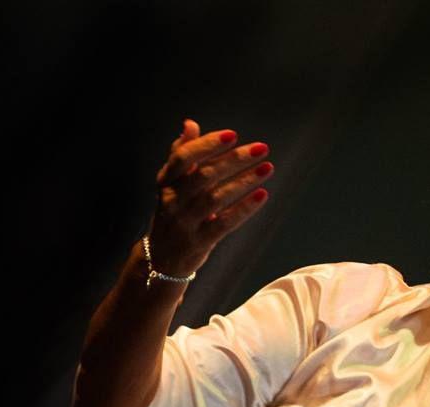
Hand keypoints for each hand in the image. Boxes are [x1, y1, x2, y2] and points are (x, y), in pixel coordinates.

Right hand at [149, 118, 273, 274]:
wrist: (162, 258)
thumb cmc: (173, 213)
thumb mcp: (171, 184)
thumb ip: (181, 154)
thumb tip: (190, 124)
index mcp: (167, 182)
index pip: (183, 158)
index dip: (207, 144)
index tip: (232, 135)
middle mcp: (173, 201)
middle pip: (204, 176)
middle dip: (234, 159)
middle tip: (261, 148)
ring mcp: (186, 222)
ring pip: (216, 198)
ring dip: (244, 181)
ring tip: (267, 168)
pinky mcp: (200, 241)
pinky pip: (224, 223)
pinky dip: (244, 208)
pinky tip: (262, 195)